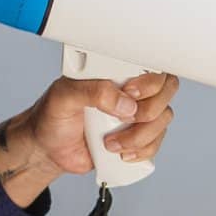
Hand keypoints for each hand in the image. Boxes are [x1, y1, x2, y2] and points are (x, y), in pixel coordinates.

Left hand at [20, 71, 180, 175]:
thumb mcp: (64, 96)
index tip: (130, 92)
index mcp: (116, 71)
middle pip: (166, 91)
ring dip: (139, 136)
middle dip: (148, 109)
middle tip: (124, 117)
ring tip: (111, 142)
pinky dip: (140, 151)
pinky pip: (155, 143)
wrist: (49, 149)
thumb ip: (93, 92)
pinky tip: (119, 152)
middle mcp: (131, 89)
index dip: (150, 80)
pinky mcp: (138, 137)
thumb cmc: (54, 115)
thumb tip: (125, 103)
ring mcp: (137, 114)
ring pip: (163, 120)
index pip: (150, 63)